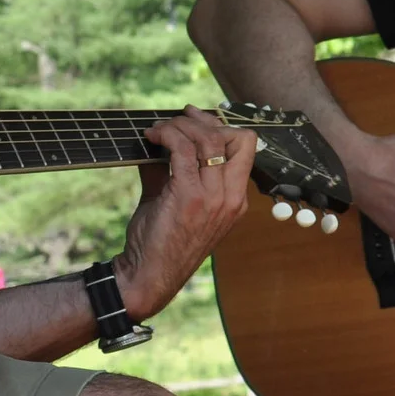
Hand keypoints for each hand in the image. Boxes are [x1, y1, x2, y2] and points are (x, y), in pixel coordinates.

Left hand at [113, 108, 258, 318]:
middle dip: (201, 121)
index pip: (247, 146)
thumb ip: (174, 168)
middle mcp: (231, 198)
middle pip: (233, 136)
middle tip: (174, 120)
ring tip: (158, 130)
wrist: (148, 275)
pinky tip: (152, 137)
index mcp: (235, 199)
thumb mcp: (177, 200)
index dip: (221, 125)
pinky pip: (184, 149)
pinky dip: (167, 134)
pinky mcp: (189, 196)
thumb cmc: (160, 241)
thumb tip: (160, 136)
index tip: (194, 120)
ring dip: (180, 126)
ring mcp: (214, 198)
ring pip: (208, 138)